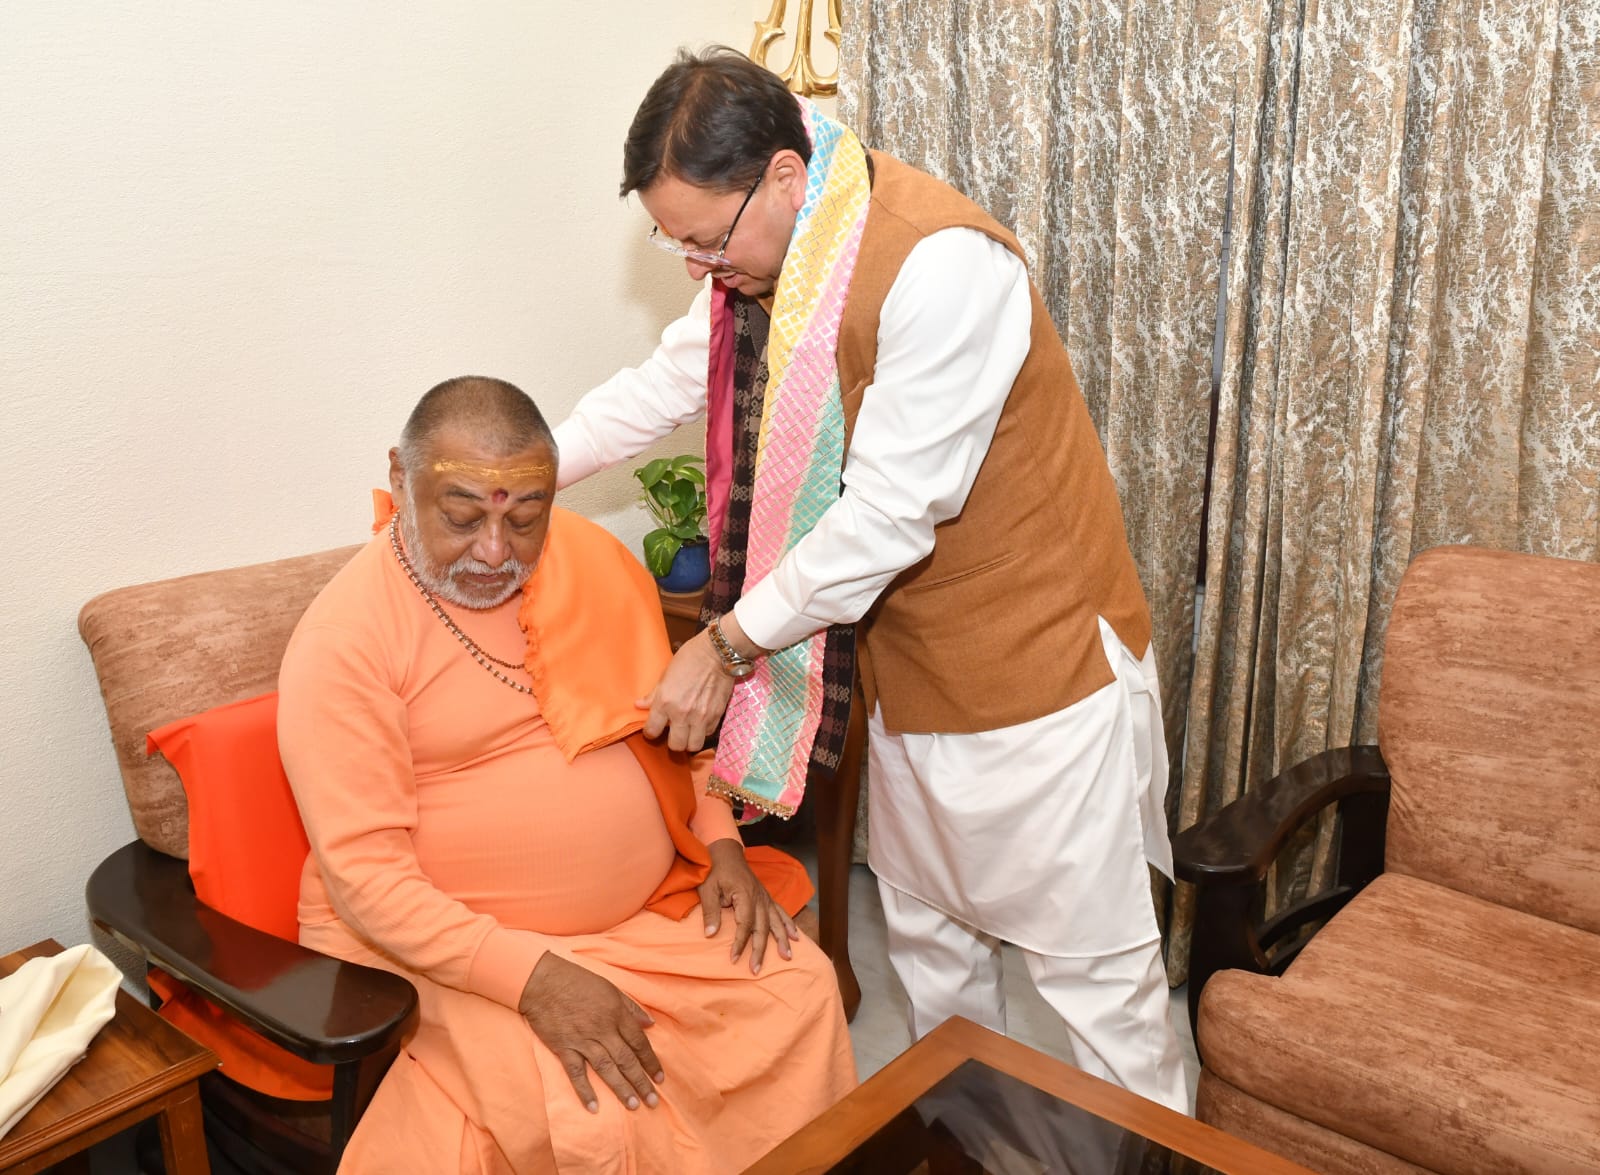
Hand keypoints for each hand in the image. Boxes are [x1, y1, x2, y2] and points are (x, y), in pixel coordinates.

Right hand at [518, 952, 662, 1113]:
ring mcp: (583, 1040)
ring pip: (606, 1068)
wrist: (543, 982)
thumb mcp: (610, 988)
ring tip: (633, 1106)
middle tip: (653, 1101)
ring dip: (620, 1088)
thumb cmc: (578, 982)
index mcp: (616, 1014)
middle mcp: (603, 1030)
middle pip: (626, 1059)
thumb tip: (650, 1023)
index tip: (660, 1078)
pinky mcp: (564, 1048)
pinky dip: (584, 1090)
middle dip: (641, 1081)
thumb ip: (631, 1008)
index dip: (651, 1061)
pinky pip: (576, 1073)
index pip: (639, 1042)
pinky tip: (594, 1107)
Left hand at [636, 631, 734, 751]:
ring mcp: (701, 717)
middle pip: (675, 745)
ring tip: (688, 733)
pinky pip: (708, 733)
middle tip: (672, 733)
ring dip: (689, 741)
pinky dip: (703, 731)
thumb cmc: (690, 658)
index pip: (652, 730)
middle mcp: (682, 714)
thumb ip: (654, 694)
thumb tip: (640, 705)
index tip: (653, 729)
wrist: (717, 654)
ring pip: (693, 746)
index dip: (650, 732)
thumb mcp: (666, 674)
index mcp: (665, 702)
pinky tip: (700, 722)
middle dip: (672, 742)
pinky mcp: (716, 716)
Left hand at [696, 838, 799, 973]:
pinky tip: (795, 936)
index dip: (740, 943)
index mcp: (744, 895)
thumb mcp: (707, 888)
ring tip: (787, 956)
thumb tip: (710, 934)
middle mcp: (759, 897)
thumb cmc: (714, 869)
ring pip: (775, 921)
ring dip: (781, 940)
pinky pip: (780, 911)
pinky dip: (788, 924)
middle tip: (756, 969)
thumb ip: (711, 911)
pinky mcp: (766, 896)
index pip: (745, 924)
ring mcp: (764, 896)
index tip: (734, 959)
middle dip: (760, 950)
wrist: (725, 851)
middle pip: (762, 927)